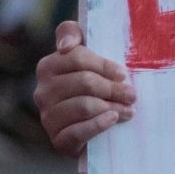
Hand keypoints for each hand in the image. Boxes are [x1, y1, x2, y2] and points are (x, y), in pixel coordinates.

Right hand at [35, 20, 135, 157]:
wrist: (94, 131)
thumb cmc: (94, 87)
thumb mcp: (87, 56)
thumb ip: (74, 34)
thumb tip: (65, 46)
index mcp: (48, 66)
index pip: (78, 57)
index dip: (104, 65)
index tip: (123, 74)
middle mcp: (42, 91)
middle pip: (84, 82)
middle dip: (113, 88)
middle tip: (132, 94)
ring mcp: (48, 117)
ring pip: (84, 105)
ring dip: (112, 107)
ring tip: (128, 110)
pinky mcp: (57, 140)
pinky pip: (78, 131)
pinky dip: (99, 125)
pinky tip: (112, 120)